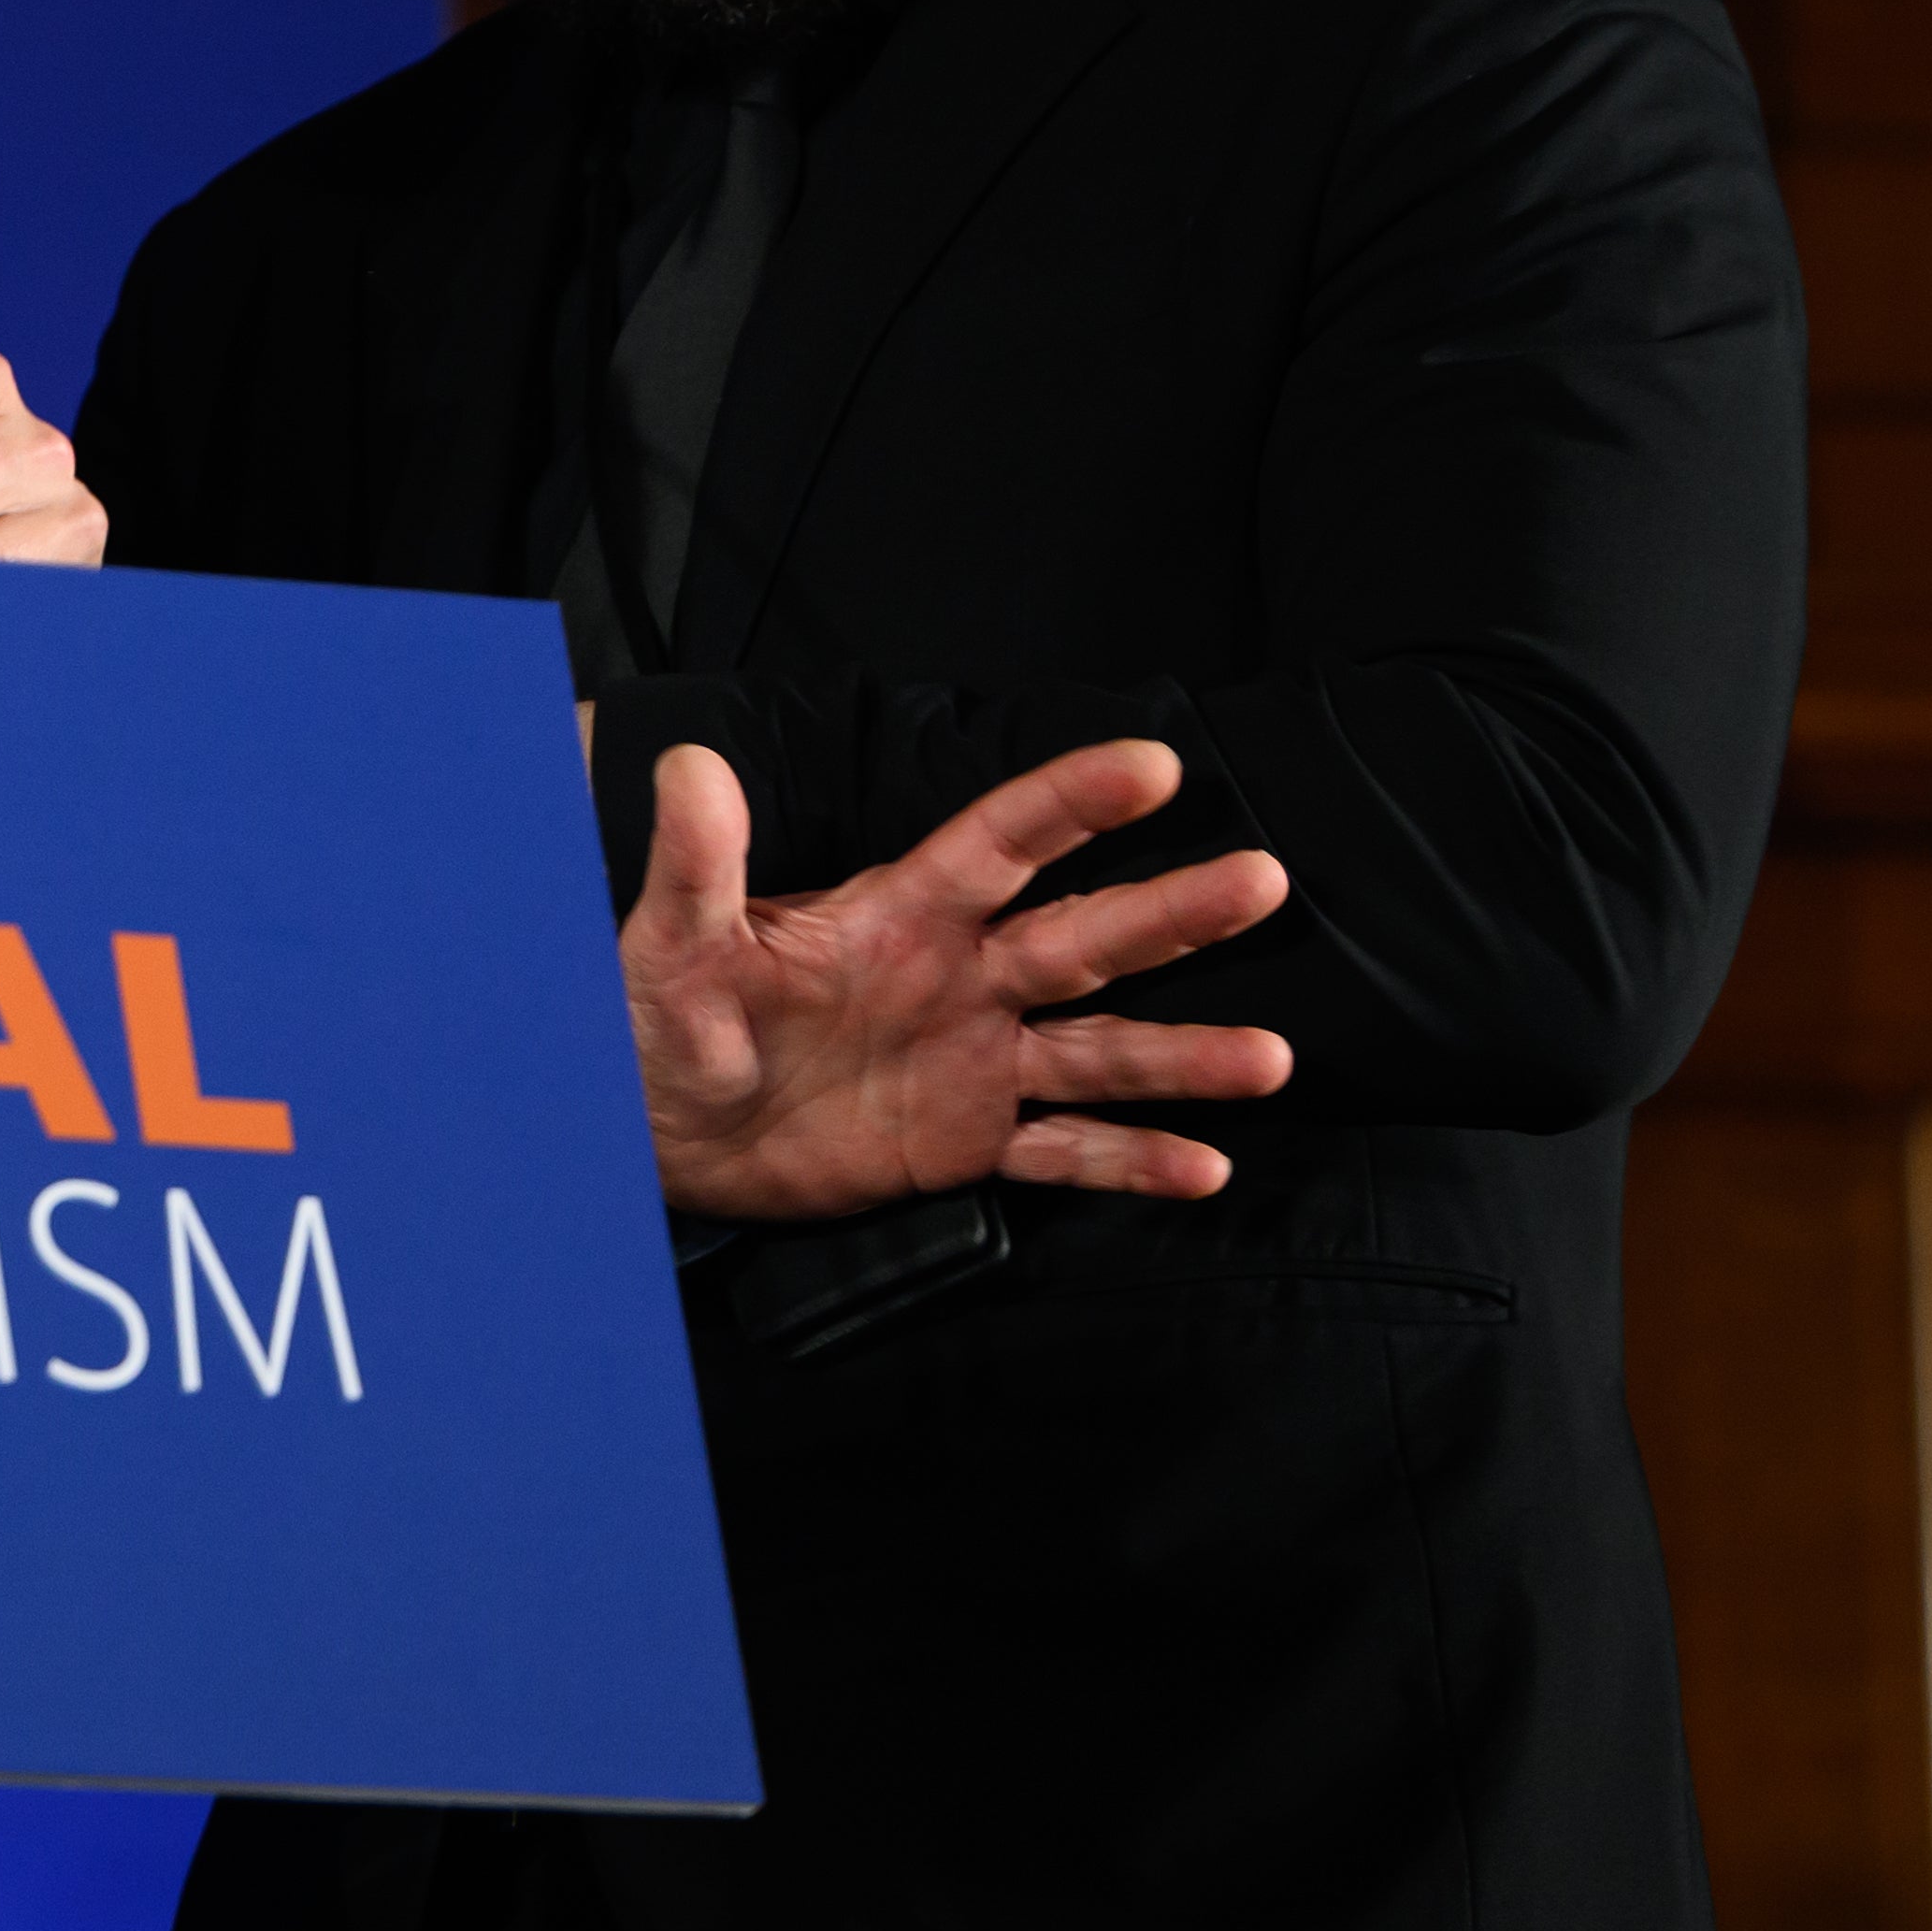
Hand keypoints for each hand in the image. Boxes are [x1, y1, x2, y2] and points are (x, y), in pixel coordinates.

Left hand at [628, 734, 1296, 1221]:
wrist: (660, 1129)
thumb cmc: (661, 1016)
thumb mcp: (673, 941)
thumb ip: (696, 861)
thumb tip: (689, 762)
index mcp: (897, 914)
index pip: (999, 843)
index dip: (1072, 801)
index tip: (1153, 763)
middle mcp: (957, 979)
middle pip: (1081, 938)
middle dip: (1171, 912)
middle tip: (1261, 878)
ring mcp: (973, 1061)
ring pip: (1100, 1052)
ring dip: (1184, 1056)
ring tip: (1271, 1057)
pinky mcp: (967, 1140)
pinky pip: (1065, 1153)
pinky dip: (1132, 1163)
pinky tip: (1204, 1168)